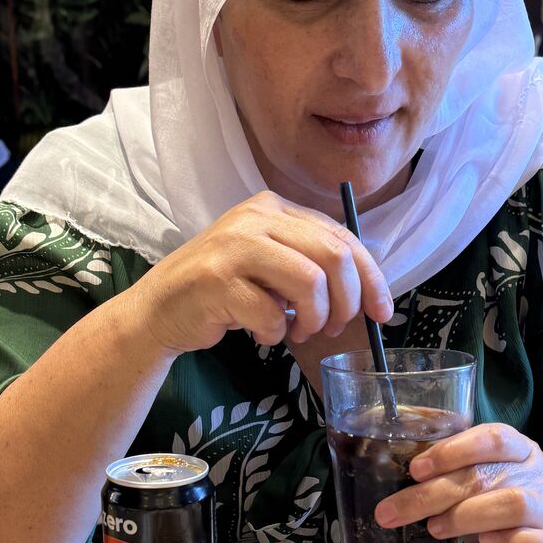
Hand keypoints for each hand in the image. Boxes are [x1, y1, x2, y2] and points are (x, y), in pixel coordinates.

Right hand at [132, 191, 392, 356]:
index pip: (342, 237)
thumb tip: (369, 293)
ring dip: (314, 319)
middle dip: (346, 302)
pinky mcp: (218, 280)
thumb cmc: (223, 292)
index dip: (372, 278)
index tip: (383, 313)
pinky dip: (274, 333)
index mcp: (274, 208)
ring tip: (297, 332)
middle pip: (334, 256)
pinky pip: (272, 314)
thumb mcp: (270, 265)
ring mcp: (235, 246)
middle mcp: (256, 218)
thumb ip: (311, 264)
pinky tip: (260, 334)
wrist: (159, 310)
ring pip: (310, 283)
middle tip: (334, 328)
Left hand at [374, 423, 542, 542]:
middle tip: (394, 511)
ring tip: (435, 528)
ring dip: (466, 515)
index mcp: (518, 450)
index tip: (415, 470)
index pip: (493, 437)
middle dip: (434, 493)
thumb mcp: (468, 490)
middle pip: (488, 474)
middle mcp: (538, 475)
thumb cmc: (491, 519)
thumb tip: (387, 469)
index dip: (452, 450)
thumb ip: (445, 475)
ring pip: (515, 503)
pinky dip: (509, 542)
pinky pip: (541, 542)